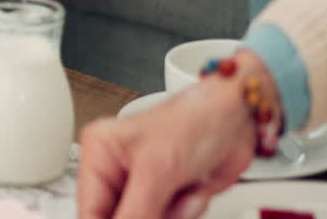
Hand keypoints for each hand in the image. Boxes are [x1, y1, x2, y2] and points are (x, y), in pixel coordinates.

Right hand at [78, 50, 277, 218]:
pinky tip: (194, 190)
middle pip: (121, 217)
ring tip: (184, 188)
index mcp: (100, 154)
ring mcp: (146, 185)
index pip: (89, 210)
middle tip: (167, 200)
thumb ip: (133, 213)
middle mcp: (119, 170)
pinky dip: (187, 211)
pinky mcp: (170, 195)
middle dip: (151, 215)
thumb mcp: (156, 170)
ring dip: (174, 213)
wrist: (237, 118)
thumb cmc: (194, 121)